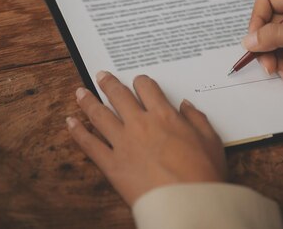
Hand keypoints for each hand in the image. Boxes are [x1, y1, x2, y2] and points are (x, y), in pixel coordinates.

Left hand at [67, 71, 225, 205]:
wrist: (188, 205)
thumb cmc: (204, 176)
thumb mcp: (211, 142)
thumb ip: (198, 119)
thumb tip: (186, 106)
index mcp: (164, 115)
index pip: (146, 88)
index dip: (141, 82)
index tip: (137, 81)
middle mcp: (140, 123)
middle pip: (118, 95)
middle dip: (108, 83)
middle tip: (100, 76)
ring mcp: (123, 143)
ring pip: (99, 115)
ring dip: (88, 101)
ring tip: (80, 92)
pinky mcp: (112, 164)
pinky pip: (90, 144)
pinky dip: (78, 132)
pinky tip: (70, 122)